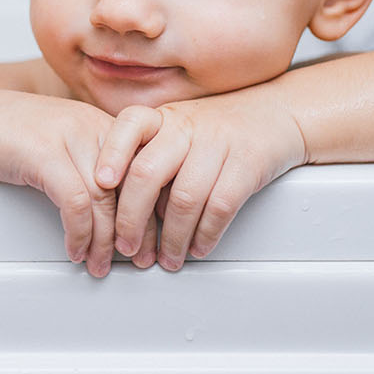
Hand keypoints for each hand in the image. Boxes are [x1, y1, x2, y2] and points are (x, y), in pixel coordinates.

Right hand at [0, 89, 148, 276]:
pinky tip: (75, 249)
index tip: (155, 234)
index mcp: (98, 122)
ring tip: (103, 264)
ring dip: (107, 242)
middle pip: (132, 184)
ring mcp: (67, 137)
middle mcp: (90, 125)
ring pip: (106, 199)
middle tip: (141, 258)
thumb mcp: (57, 139)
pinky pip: (76, 204)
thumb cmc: (1, 132)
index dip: (154, 205)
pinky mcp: (43, 153)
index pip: (145, 166)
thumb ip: (88, 160)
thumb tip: (113, 204)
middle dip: (140, 229)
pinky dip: (80, 234)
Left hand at [95, 88, 307, 269]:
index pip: (129, 124)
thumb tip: (119, 208)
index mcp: (164, 117)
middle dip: (132, 218)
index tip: (100, 183)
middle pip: (147, 172)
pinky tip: (198, 248)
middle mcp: (186, 126)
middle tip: (126, 247)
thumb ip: (150, 157)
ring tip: (166, 258)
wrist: (274, 115)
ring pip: (183, 198)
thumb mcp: (179, 130)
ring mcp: (218, 142)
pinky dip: (205, 234)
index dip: (111, 153)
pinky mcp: (247, 163)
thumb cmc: (217, 131)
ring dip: (171, 238)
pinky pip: (220, 206)